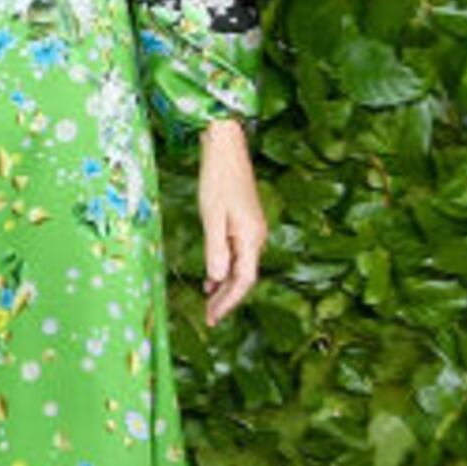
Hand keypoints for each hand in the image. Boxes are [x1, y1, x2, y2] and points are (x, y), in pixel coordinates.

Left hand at [194, 118, 265, 325]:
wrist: (226, 148)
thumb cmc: (217, 179)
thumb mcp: (212, 216)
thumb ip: (216, 250)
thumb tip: (217, 279)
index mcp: (251, 237)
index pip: (244, 280)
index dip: (228, 301)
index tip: (212, 317)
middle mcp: (257, 236)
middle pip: (244, 277)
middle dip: (226, 299)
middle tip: (208, 317)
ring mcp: (253, 229)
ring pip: (241, 266)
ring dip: (225, 286)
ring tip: (208, 304)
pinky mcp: (245, 222)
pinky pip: (237, 253)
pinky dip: (224, 269)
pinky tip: (211, 279)